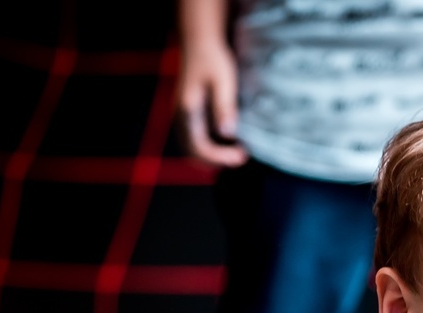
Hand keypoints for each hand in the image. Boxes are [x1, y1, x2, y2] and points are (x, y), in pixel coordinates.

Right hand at [175, 0, 247, 167]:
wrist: (199, 42)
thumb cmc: (212, 59)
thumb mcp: (223, 81)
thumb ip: (224, 107)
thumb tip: (227, 133)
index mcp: (187, 110)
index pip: (198, 147)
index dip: (220, 157)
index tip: (241, 155)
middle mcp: (180, 116)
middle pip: (193, 153)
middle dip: (217, 160)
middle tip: (242, 156)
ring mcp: (182, 116)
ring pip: (193, 147)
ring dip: (214, 155)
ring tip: (238, 151)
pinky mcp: (189, 114)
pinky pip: (196, 138)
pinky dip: (211, 146)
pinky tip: (230, 141)